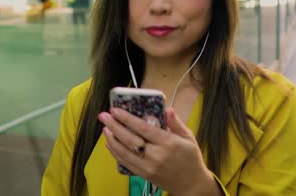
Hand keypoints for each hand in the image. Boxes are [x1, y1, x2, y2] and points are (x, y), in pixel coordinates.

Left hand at [98, 107, 220, 195]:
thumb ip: (176, 123)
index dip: (127, 118)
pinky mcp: (144, 174)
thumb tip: (167, 109)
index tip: (116, 110)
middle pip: (130, 139)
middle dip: (114, 126)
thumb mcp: (188, 137)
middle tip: (104, 116)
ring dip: (112, 139)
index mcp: (168, 143)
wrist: (191, 185)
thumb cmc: (191, 158)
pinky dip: (115, 152)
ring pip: (124, 152)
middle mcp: (156, 155)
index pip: (143, 128)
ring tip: (105, 128)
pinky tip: (110, 143)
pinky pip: (125, 163)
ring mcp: (148, 166)